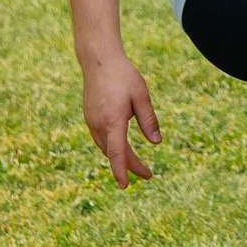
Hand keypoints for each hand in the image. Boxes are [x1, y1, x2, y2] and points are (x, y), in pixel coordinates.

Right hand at [80, 51, 160, 188]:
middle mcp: (98, 125)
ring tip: (137, 164)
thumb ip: (149, 120)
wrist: (99, 61)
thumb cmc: (124, 76)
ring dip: (121, 157)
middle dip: (130, 166)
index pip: (118, 153)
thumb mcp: (142, 96)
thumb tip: (156, 143)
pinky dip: (112, 147)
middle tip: (148, 175)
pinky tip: (122, 149)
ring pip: (106, 147)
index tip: (126, 185)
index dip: (122, 171)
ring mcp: (91, 121)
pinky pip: (101, 139)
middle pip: (114, 153)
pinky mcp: (90, 117)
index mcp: (112, 121)